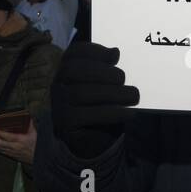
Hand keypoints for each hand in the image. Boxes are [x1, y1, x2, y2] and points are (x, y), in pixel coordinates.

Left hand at [0, 122, 36, 163]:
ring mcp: (13, 152)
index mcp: (20, 140)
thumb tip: (26, 116)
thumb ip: (29, 124)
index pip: (5, 136)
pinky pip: (1, 152)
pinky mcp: (12, 156)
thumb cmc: (37, 146)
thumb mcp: (34, 133)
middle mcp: (15, 147)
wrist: (40, 156)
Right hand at [49, 41, 139, 159]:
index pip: (73, 54)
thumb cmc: (103, 107)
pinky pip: (87, 115)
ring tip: (133, 96)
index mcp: (66, 71)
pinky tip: (128, 113)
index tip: (115, 55)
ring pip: (81, 93)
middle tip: (123, 78)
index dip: (93, 51)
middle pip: (73, 71)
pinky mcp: (65, 124)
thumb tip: (115, 52)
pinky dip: (112, 112)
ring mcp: (58, 105)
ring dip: (112, 93)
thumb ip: (109, 69)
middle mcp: (57, 86)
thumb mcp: (107, 86)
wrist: (95, 140)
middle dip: (102, 71)